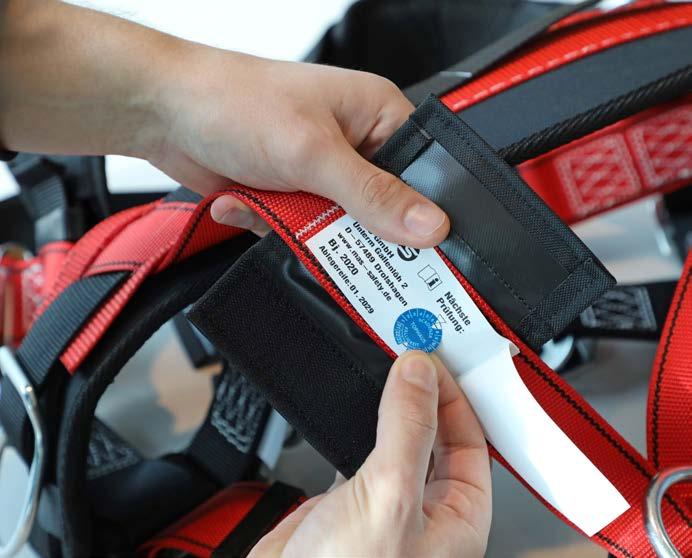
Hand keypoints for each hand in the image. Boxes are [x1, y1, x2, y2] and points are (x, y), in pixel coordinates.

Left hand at [1, 1, 448, 245]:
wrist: (165, 114)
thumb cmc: (235, 101)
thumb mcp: (313, 152)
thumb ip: (373, 195)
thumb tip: (429, 225)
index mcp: (377, 115)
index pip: (420, 176)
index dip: (418, 216)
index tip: (411, 248)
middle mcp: (355, 145)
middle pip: (380, 212)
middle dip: (347, 227)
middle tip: (326, 229)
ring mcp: (322, 174)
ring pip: (339, 230)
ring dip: (302, 226)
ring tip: (273, 204)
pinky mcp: (293, 195)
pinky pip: (304, 232)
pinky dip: (276, 225)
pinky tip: (248, 200)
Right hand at [250, 351, 491, 557]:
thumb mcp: (390, 497)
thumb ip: (407, 428)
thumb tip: (418, 372)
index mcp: (458, 516)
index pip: (471, 438)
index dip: (455, 393)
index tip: (434, 354)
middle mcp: (425, 508)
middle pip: (436, 432)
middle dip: (425, 390)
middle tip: (411, 347)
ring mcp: (385, 501)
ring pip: (398, 436)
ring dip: (391, 401)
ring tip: (386, 363)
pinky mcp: (345, 497)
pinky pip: (362, 446)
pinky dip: (358, 419)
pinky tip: (354, 402)